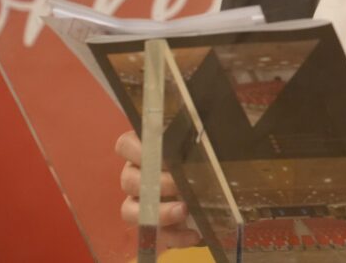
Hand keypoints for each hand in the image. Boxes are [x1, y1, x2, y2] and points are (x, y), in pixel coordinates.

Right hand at [115, 130, 200, 248]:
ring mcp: (139, 204)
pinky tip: (194, 235)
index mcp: (145, 152)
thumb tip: (219, 108)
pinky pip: (153, 236)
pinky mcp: (151, 228)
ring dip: (158, 212)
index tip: (162, 151)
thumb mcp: (202, 143)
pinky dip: (173, 237)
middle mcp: (136, 177)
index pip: (126, 144)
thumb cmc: (202, 159)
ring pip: (131, 210)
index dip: (137, 148)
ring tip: (184, 211)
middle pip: (128, 179)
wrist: (210, 194)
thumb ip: (200, 132)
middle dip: (155, 182)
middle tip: (179, 183)